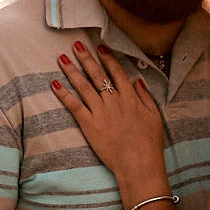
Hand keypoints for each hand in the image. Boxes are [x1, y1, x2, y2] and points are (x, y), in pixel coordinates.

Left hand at [52, 42, 165, 179]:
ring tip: (62, 58)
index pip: (117, 73)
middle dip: (86, 59)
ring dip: (72, 71)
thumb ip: (145, 97)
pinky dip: (64, 94)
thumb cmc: (149, 142)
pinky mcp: (89, 125)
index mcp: (130, 98)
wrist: (138, 163)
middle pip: (97, 75)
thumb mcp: (154, 116)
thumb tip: (137, 81)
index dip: (108, 59)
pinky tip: (55, 84)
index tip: (100, 48)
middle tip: (76, 46)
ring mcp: (100, 112)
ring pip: (83, 86)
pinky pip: (74, 106)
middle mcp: (113, 101)